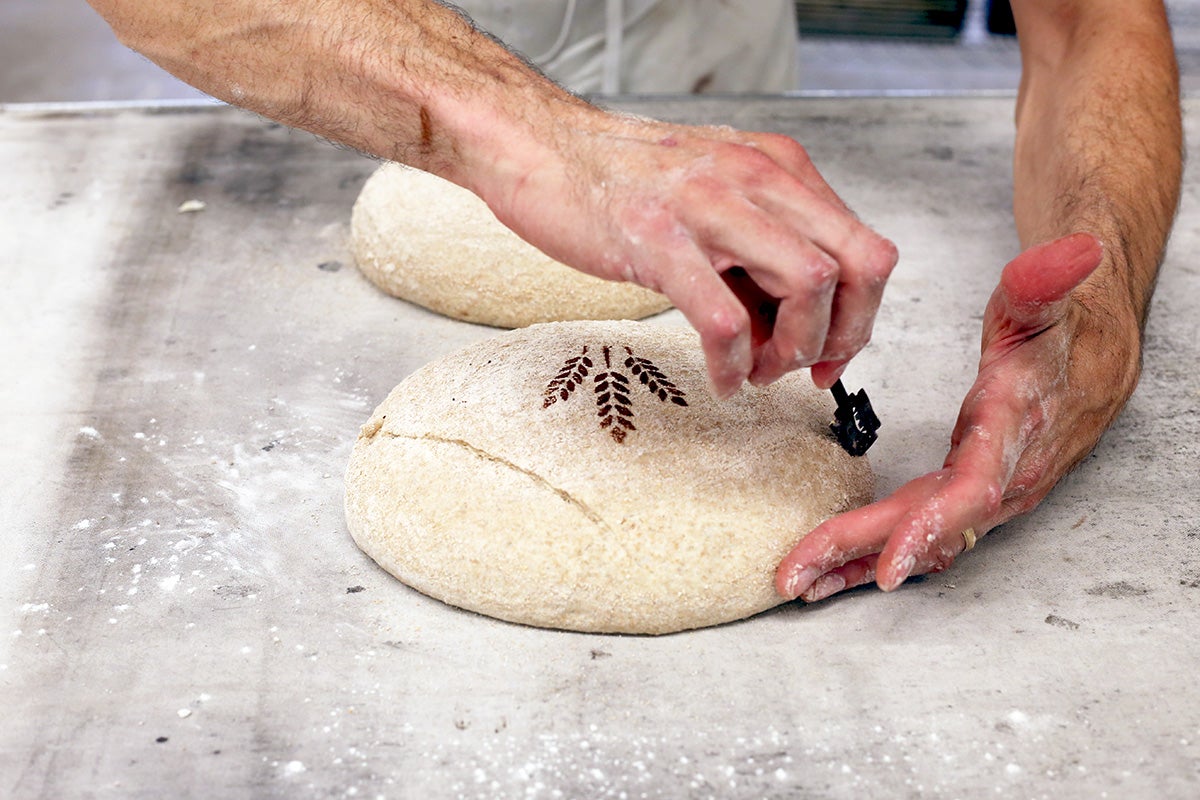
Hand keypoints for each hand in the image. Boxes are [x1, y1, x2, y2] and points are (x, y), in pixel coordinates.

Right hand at [485, 112, 897, 396]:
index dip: (860, 316)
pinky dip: (732, 366)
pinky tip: (720, 378)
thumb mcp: (717, 195)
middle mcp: (757, 178)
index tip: (830, 354)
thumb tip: (793, 323)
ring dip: (791, 349)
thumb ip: (763, 246)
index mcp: (779, 168)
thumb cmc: (624, 181)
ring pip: (807, 286)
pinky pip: (725, 320)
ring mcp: (710, 207)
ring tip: (754, 370)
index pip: (865, 247)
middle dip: (841, 336)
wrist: (543, 150)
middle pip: (856, 265)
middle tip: (805, 369)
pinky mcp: (661, 242)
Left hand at [775, 232, 1139, 601]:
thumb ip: (1045, 283)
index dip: (930, 528)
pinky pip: (919, 536)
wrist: (1094, 366)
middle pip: (925, 527)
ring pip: (918, 540)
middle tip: (795, 576)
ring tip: (799, 582)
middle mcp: (999, 478)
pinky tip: (833, 571)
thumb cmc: (1059, 337)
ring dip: (856, 564)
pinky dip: (872, 555)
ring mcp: (983, 495)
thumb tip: (1075, 250)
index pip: (972, 491)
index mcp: (1011, 431)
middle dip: (858, 553)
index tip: (889, 564)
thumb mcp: (1042, 305)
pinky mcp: (966, 498)